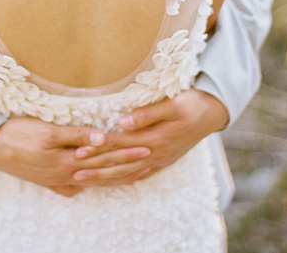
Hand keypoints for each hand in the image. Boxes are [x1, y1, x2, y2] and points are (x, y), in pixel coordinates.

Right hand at [0, 117, 151, 196]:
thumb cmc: (16, 134)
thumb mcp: (46, 130)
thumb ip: (75, 135)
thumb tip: (102, 138)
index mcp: (68, 160)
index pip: (104, 155)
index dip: (126, 150)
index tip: (146, 145)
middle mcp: (66, 174)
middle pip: (103, 170)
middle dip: (128, 165)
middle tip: (150, 158)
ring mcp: (58, 180)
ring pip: (94, 179)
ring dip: (116, 176)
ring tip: (135, 173)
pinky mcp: (50, 180)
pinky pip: (79, 184)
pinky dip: (94, 182)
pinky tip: (100, 183)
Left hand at [70, 90, 228, 185]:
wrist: (213, 112)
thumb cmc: (191, 103)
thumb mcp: (172, 104)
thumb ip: (146, 114)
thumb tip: (122, 122)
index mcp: (155, 138)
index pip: (119, 146)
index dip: (98, 149)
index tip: (78, 151)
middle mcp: (155, 153)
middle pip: (120, 163)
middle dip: (96, 168)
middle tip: (73, 171)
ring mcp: (160, 159)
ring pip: (128, 172)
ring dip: (107, 177)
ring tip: (86, 180)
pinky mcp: (164, 159)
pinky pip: (141, 174)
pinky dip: (126, 179)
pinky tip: (116, 182)